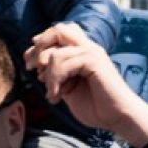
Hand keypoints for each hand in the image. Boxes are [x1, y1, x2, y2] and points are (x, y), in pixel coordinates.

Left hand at [24, 23, 147, 147]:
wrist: (117, 118)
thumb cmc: (95, 106)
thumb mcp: (67, 87)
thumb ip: (56, 73)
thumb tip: (35, 63)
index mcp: (84, 52)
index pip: (60, 32)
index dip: (40, 43)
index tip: (30, 65)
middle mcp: (89, 48)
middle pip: (59, 29)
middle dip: (39, 47)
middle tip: (32, 68)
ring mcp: (93, 53)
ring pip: (56, 52)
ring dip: (46, 75)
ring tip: (51, 93)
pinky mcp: (94, 61)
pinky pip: (63, 63)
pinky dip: (54, 80)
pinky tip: (56, 96)